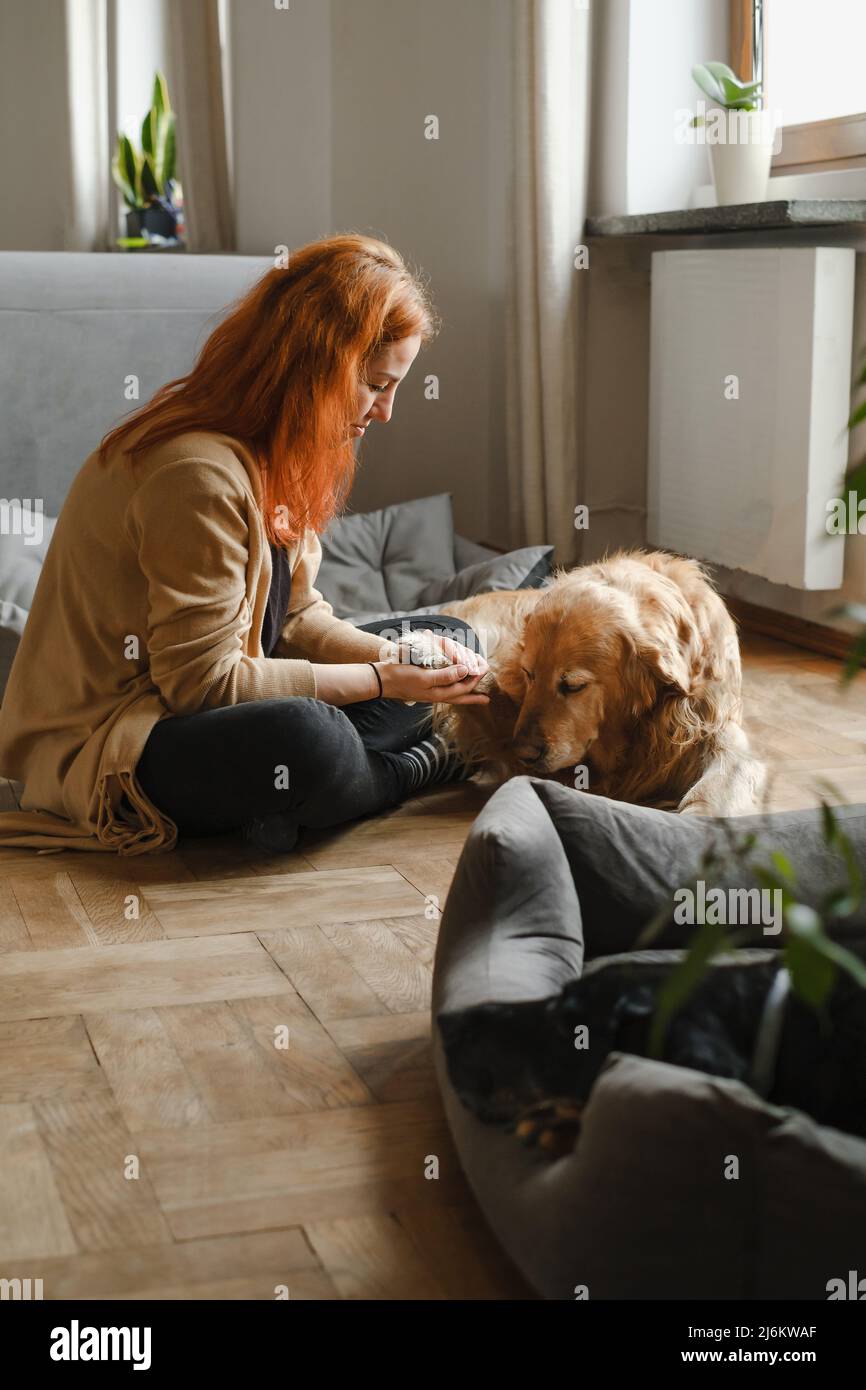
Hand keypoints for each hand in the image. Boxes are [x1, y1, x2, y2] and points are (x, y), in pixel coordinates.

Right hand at [375, 628, 490, 705]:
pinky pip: (443, 687)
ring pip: (453, 694)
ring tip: (477, 695)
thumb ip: (445, 676)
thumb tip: (465, 671)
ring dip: (466, 691)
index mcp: (438, 694)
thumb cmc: (401, 677)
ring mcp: (429, 692)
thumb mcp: (424, 677)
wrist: (380, 680)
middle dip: (474, 690)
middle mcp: (435, 695)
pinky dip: (452, 684)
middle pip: (460, 695)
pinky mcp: (423, 686)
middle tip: (485, 688)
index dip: (476, 679)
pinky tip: (452, 683)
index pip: (464, 688)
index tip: (485, 668)